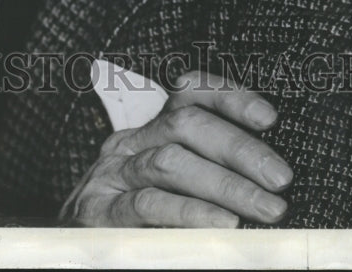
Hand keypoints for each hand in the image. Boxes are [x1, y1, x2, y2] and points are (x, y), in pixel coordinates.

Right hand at [60, 70, 292, 226]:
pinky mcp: (97, 212)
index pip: (187, 95)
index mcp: (147, 134)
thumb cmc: (133, 227)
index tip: (268, 116)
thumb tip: (266, 178)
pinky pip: (147, 204)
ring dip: (225, 183)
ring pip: (170, 161)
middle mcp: (127, 145)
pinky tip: (223, 224)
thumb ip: (203, 174)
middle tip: (280, 178)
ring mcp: (110, 176)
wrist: (71, 257)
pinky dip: (189, 212)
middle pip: (184, 124)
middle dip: (239, 148)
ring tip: (266, 207)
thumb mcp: (168, 190)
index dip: (227, 98)